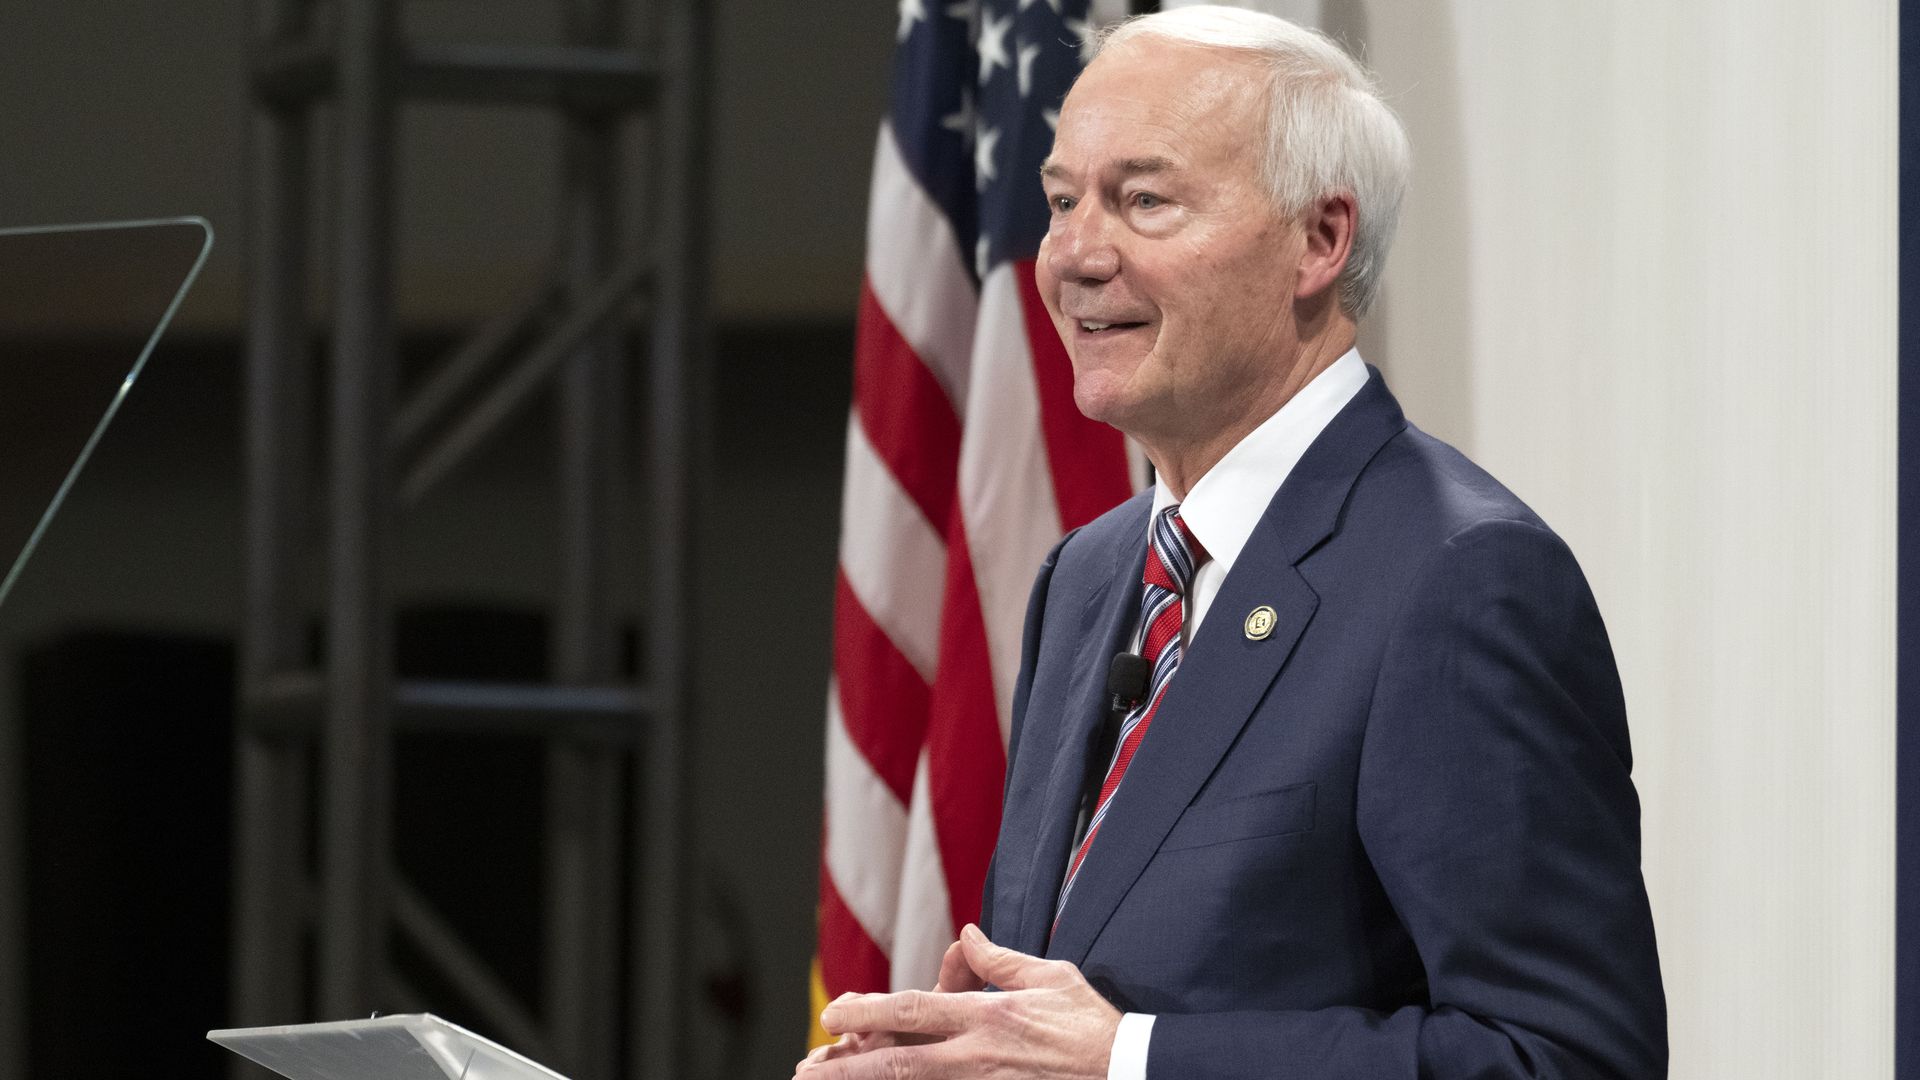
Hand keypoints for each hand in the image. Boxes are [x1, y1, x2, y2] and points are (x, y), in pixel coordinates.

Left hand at [792, 924, 1120, 1078]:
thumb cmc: (1091, 1024)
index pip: (914, 1010)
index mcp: (988, 1015)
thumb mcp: (1050, 977)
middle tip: (806, 1069)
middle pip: (899, 1063)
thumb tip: (969, 935)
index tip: (832, 1013)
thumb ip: (1001, 960)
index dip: (867, 1010)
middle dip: (847, 1069)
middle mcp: (977, 1055)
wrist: (1129, 1072)